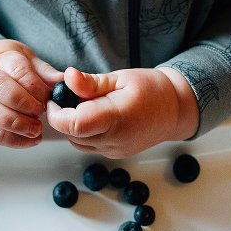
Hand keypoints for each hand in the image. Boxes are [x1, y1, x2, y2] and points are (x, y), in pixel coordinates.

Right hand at [0, 40, 61, 147]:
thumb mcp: (32, 64)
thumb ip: (46, 73)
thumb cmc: (14, 70)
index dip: (34, 85)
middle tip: (39, 111)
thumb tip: (61, 81)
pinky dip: (15, 140)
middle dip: (22, 102)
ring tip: (36, 128)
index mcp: (2, 60)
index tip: (47, 97)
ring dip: (17, 123)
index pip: (16, 68)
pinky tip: (31, 139)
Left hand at [46, 66, 198, 157]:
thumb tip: (67, 77)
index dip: (57, 112)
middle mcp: (115, 140)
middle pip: (72, 135)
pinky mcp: (115, 154)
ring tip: (87, 105)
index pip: (74, 124)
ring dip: (73, 125)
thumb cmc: (152, 89)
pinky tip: (95, 116)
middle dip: (63, 116)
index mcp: (116, 118)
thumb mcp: (121, 78)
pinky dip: (84, 133)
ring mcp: (114, 151)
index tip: (55, 98)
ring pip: (77, 142)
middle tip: (71, 96)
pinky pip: (89, 146)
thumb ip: (91, 82)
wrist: (175, 110)